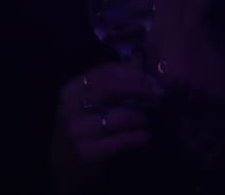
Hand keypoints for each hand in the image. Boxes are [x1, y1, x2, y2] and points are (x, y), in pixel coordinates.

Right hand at [50, 61, 161, 192]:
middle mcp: (70, 108)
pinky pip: (119, 141)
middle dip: (139, 88)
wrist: (67, 164)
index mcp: (71, 90)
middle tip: (158, 93)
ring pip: (117, 116)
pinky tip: (146, 136)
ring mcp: (77, 131)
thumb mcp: (90, 102)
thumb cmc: (84, 125)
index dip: (132, 72)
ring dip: (139, 115)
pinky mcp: (86, 152)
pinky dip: (137, 137)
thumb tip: (142, 60)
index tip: (151, 77)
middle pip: (110, 89)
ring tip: (148, 117)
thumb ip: (114, 82)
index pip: (105, 71)